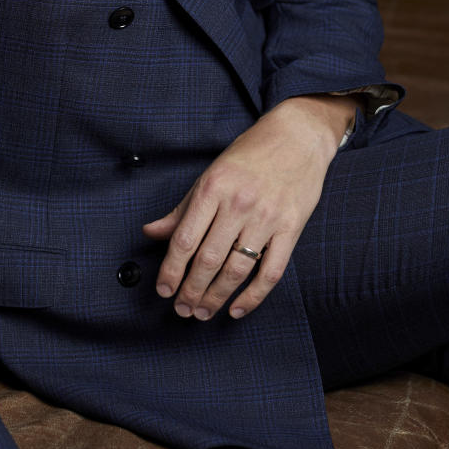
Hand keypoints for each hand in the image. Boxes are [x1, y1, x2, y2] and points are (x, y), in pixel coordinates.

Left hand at [142, 94, 354, 321]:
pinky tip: (238, 309)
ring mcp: (267, 217)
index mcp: (213, 188)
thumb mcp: (210, 175)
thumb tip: (151, 232)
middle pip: (208, 259)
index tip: (163, 290)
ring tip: (203, 312)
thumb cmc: (250, 154)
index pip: (185, 240)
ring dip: (216, 297)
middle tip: (182, 310)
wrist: (298, 136)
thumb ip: (182, 209)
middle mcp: (238, 204)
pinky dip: (253, 296)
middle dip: (191, 291)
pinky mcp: (291, 228)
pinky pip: (270, 271)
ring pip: (237, 270)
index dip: (171, 271)